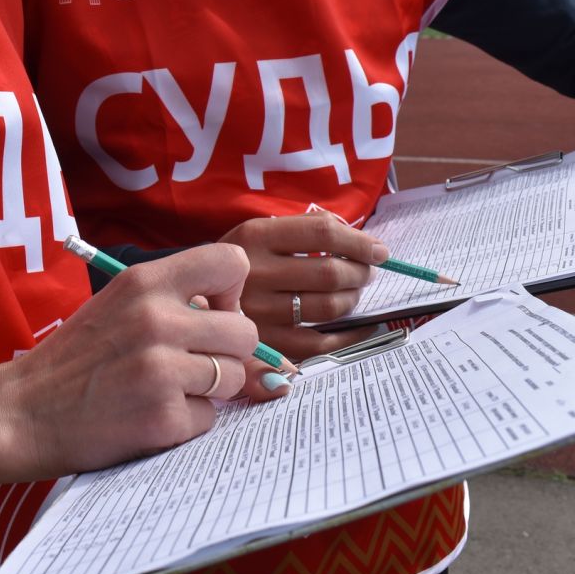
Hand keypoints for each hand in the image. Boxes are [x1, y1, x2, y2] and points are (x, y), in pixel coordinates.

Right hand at [0, 243, 287, 477]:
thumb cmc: (74, 359)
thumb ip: (174, 303)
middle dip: (226, 353)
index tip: (209, 314)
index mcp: (144, 281)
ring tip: (163, 390)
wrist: (22, 412)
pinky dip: (186, 423)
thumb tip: (242, 324)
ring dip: (208, 391)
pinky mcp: (163, 417)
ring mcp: (161, 370)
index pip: (232, 262)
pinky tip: (148, 416)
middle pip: (245, 331)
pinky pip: (209, 419)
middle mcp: (157, 319)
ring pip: (234, 377)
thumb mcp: (118, 306)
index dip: (231, 292)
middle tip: (189, 364)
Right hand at [216, 211, 389, 361]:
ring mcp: (258, 312)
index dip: (360, 242)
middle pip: (329, 273)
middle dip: (360, 273)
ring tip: (352, 294)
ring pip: (328, 308)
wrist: (194, 297)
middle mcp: (255, 273)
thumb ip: (307, 229)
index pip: (322, 233)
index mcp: (256, 236)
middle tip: (366, 273)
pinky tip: (357, 327)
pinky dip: (348, 336)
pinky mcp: (264, 344)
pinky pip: (319, 344)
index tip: (380, 251)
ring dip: (353, 300)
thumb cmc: (242, 262)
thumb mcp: (262, 231)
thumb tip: (366, 244)